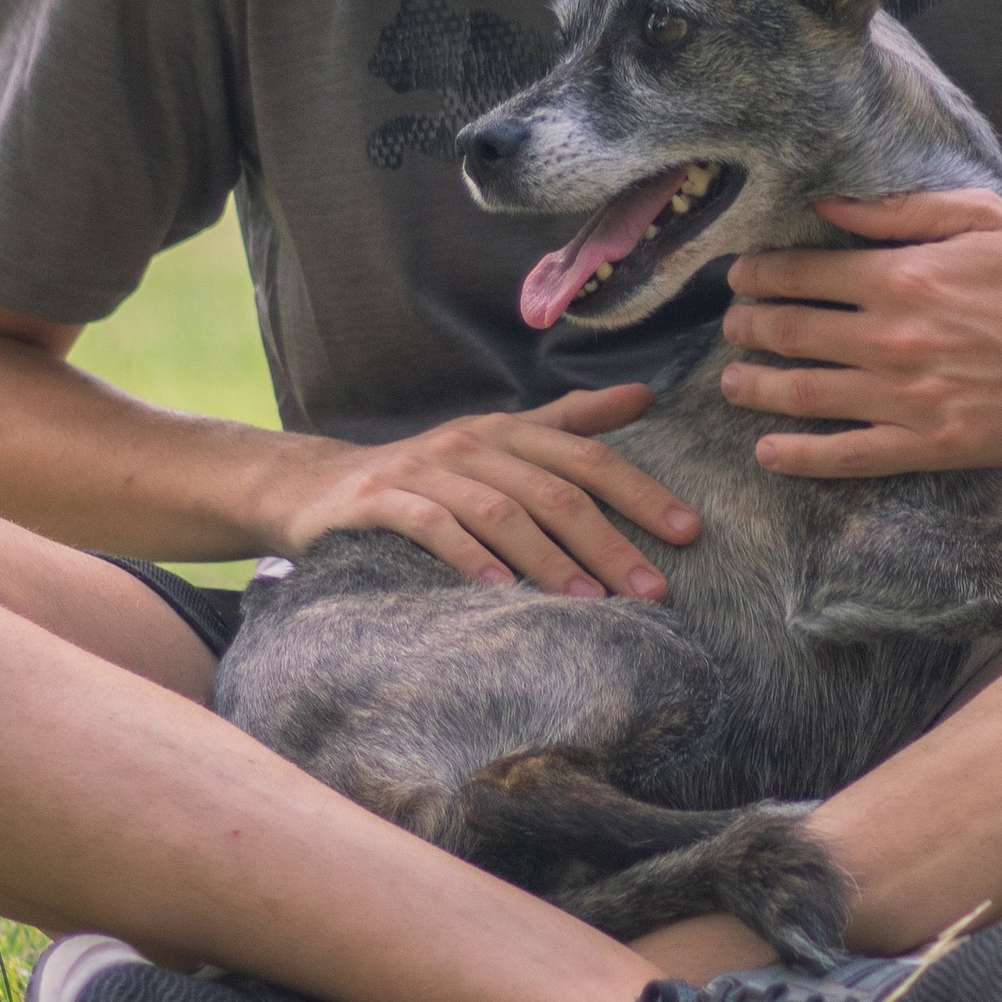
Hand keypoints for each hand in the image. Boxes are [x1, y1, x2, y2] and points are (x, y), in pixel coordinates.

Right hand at [273, 385, 698, 595]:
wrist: (313, 488)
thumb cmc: (424, 475)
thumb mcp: (498, 443)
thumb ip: (569, 422)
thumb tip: (643, 396)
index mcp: (507, 430)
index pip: (587, 457)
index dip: (640, 492)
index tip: (688, 533)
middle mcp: (470, 443)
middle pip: (554, 491)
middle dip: (609, 542)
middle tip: (651, 591)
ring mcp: (421, 470)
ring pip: (500, 512)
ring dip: (549, 561)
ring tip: (589, 604)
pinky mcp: (376, 500)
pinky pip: (431, 528)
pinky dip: (469, 559)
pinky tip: (501, 594)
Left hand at [721, 192, 1001, 479]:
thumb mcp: (981, 219)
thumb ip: (898, 212)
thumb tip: (828, 205)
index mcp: (902, 278)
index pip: (803, 274)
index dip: (760, 274)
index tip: (740, 276)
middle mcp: (892, 339)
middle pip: (791, 333)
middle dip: (748, 328)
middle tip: (733, 326)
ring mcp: (906, 396)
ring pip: (804, 394)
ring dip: (755, 387)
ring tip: (731, 382)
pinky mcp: (928, 444)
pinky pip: (847, 454)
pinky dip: (799, 456)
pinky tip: (768, 452)